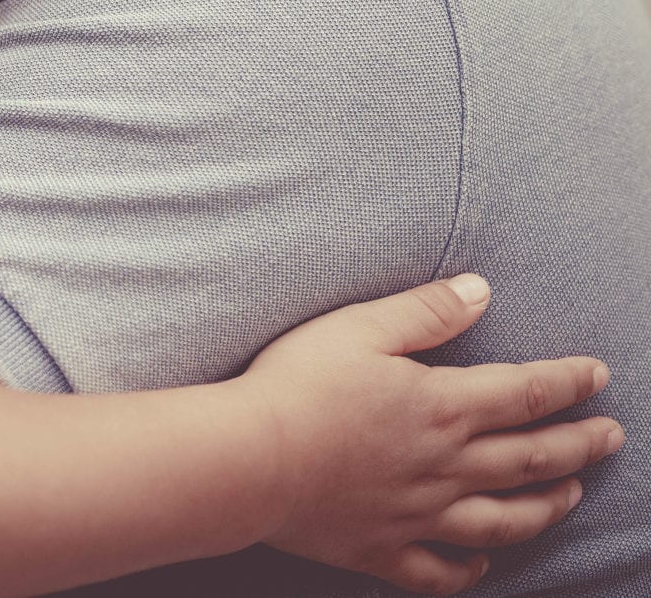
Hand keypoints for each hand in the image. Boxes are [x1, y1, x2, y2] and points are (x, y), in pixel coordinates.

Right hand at [245, 274, 621, 594]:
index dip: (569, 382)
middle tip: (611, 438)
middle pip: (532, 459)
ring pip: (504, 520)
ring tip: (570, 496)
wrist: (249, 459)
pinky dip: (469, 570)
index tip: (599, 375)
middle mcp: (446, 466)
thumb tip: (481, 290)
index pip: (526, 392)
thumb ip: (424, 311)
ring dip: (546, 508)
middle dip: (580, 446)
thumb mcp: (357, 328)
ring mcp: (420, 514)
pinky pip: (442, 570)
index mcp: (442, 406)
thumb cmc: (296, 386)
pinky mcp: (384, 549)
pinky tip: (482, 564)